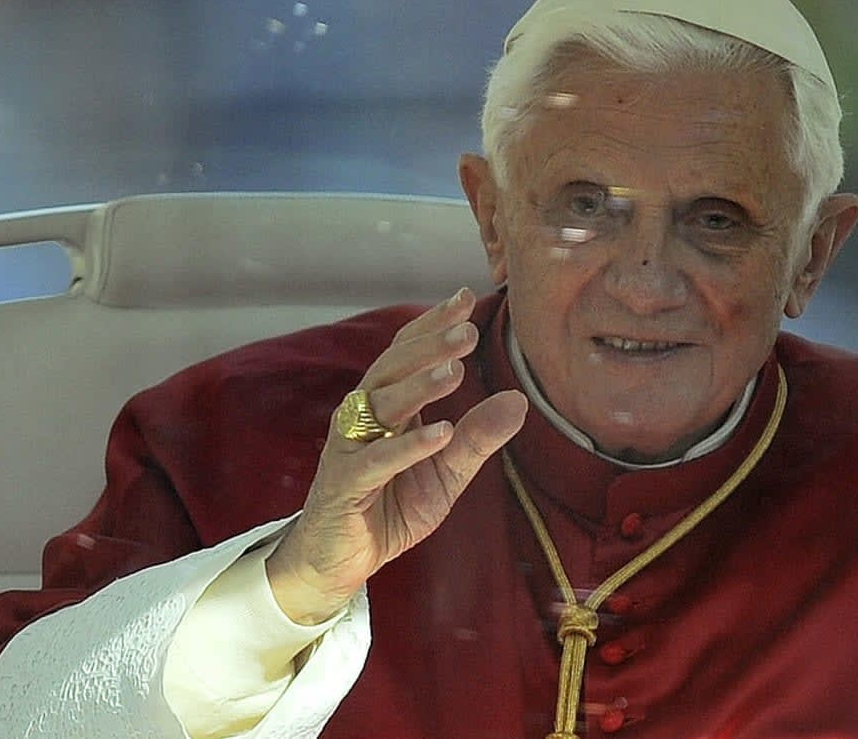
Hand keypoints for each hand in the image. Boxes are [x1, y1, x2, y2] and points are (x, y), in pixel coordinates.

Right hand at [265, 288, 527, 623]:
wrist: (337, 561)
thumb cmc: (388, 509)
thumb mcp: (445, 475)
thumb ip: (478, 439)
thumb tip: (520, 399)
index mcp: (387, 408)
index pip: (406, 353)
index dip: (432, 325)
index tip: (464, 297)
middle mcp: (363, 419)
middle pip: (392, 370)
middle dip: (429, 347)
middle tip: (468, 329)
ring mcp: (349, 450)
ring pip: (380, 407)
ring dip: (418, 386)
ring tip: (455, 370)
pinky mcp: (344, 487)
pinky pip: (375, 461)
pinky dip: (408, 447)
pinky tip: (441, 434)